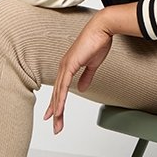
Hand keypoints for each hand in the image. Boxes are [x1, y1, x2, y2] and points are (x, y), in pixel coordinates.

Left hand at [43, 14, 114, 134]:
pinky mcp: (70, 65)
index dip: (56, 104)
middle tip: (55, 127)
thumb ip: (86, 77)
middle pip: (56, 94)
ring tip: (57, 124)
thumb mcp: (92, 64)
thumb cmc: (98, 42)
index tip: (54, 116)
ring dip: (57, 110)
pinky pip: (63, 86)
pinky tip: (58, 110)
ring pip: (58, 93)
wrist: (102, 29)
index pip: (60, 90)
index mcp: (68, 67)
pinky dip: (60, 99)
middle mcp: (63, 67)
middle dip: (55, 113)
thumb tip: (81, 88)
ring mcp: (65, 66)